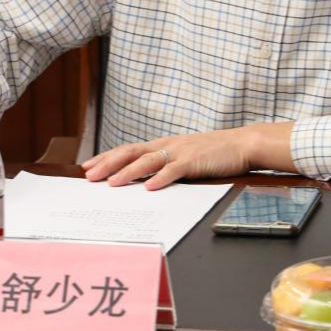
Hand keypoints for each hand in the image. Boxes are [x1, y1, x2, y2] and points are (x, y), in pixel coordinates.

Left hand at [81, 123, 293, 189]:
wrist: (242, 143)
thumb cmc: (213, 152)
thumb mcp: (184, 155)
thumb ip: (165, 164)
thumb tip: (142, 179)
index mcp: (163, 144)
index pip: (129, 149)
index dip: (107, 157)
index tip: (87, 166)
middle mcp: (168, 145)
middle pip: (131, 152)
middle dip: (108, 164)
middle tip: (89, 176)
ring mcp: (181, 152)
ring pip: (148, 161)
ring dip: (128, 172)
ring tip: (112, 183)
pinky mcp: (195, 161)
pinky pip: (174, 170)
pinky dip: (160, 178)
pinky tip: (149, 187)